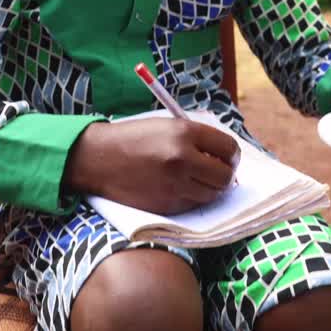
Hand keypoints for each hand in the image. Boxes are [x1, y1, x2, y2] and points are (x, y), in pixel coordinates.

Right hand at [65, 117, 239, 214]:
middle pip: (225, 176)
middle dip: (225, 174)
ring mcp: (174, 185)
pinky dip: (192, 197)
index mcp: (184, 133)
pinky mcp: (165, 205)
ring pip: (212, 194)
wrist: (98, 158)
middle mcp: (182, 159)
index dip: (231, 154)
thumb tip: (227, 155)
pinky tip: (178, 186)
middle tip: (216, 170)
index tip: (227, 156)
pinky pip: (193, 204)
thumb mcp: (168, 125)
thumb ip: (198, 138)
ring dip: (210, 188)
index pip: (229, 148)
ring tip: (197, 178)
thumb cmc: (134, 138)